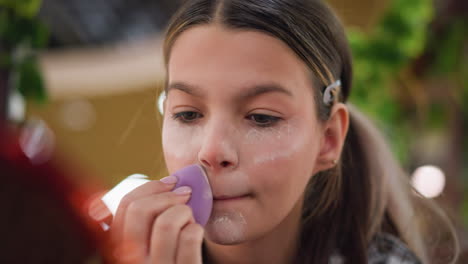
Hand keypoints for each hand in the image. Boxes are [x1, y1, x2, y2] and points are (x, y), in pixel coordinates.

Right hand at [88, 177, 203, 263]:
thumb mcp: (146, 250)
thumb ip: (145, 225)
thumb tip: (168, 184)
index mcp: (119, 252)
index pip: (124, 207)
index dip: (148, 188)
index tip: (169, 182)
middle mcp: (131, 263)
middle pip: (139, 210)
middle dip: (166, 195)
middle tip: (185, 193)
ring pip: (167, 222)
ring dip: (184, 212)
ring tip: (190, 220)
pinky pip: (190, 237)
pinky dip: (197, 228)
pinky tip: (197, 234)